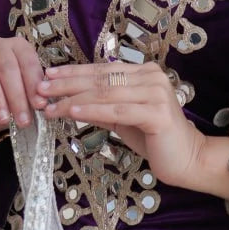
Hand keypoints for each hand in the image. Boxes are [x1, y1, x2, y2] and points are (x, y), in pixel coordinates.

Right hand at [0, 36, 46, 138]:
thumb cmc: (9, 94)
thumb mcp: (24, 91)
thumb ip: (32, 93)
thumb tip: (42, 102)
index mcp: (18, 46)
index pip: (28, 61)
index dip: (33, 84)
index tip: (40, 105)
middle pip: (7, 67)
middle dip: (16, 96)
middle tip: (23, 119)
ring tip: (4, 119)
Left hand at [38, 61, 210, 190]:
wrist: (188, 159)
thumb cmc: (156, 139)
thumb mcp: (122, 119)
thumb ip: (100, 107)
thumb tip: (68, 102)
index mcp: (144, 73)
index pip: (101, 70)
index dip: (73, 72)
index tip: (47, 76)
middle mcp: (152, 77)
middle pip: (100, 78)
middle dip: (66, 84)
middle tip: (40, 89)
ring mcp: (155, 93)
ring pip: (105, 93)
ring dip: (73, 99)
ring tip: (49, 105)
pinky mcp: (156, 113)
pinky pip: (117, 111)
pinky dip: (92, 110)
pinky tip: (73, 111)